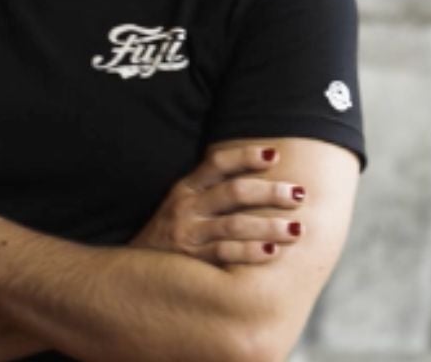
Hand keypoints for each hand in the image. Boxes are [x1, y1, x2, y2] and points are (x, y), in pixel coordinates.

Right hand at [129, 141, 307, 267]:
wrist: (131, 276)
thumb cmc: (167, 237)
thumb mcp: (180, 205)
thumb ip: (208, 190)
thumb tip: (252, 175)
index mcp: (186, 188)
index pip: (218, 162)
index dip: (246, 156)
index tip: (276, 154)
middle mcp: (186, 207)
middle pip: (235, 191)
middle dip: (270, 191)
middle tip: (300, 194)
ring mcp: (188, 234)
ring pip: (235, 224)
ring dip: (269, 225)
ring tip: (296, 228)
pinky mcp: (190, 262)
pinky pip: (225, 254)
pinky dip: (250, 252)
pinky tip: (271, 252)